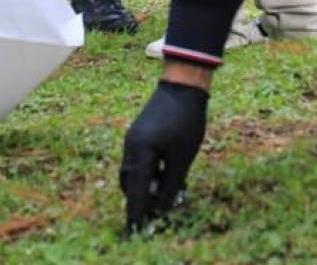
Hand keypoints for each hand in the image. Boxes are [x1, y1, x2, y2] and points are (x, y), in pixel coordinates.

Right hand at [119, 80, 209, 233]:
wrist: (183, 85)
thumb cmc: (185, 120)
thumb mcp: (182, 158)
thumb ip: (170, 185)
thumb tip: (161, 207)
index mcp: (139, 153)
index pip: (135, 192)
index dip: (137, 214)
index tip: (136, 230)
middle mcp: (131, 147)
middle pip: (130, 183)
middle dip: (143, 199)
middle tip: (161, 209)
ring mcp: (133, 139)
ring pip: (135, 172)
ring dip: (148, 185)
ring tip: (169, 190)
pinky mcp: (140, 134)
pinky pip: (140, 160)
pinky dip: (150, 171)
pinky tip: (168, 172)